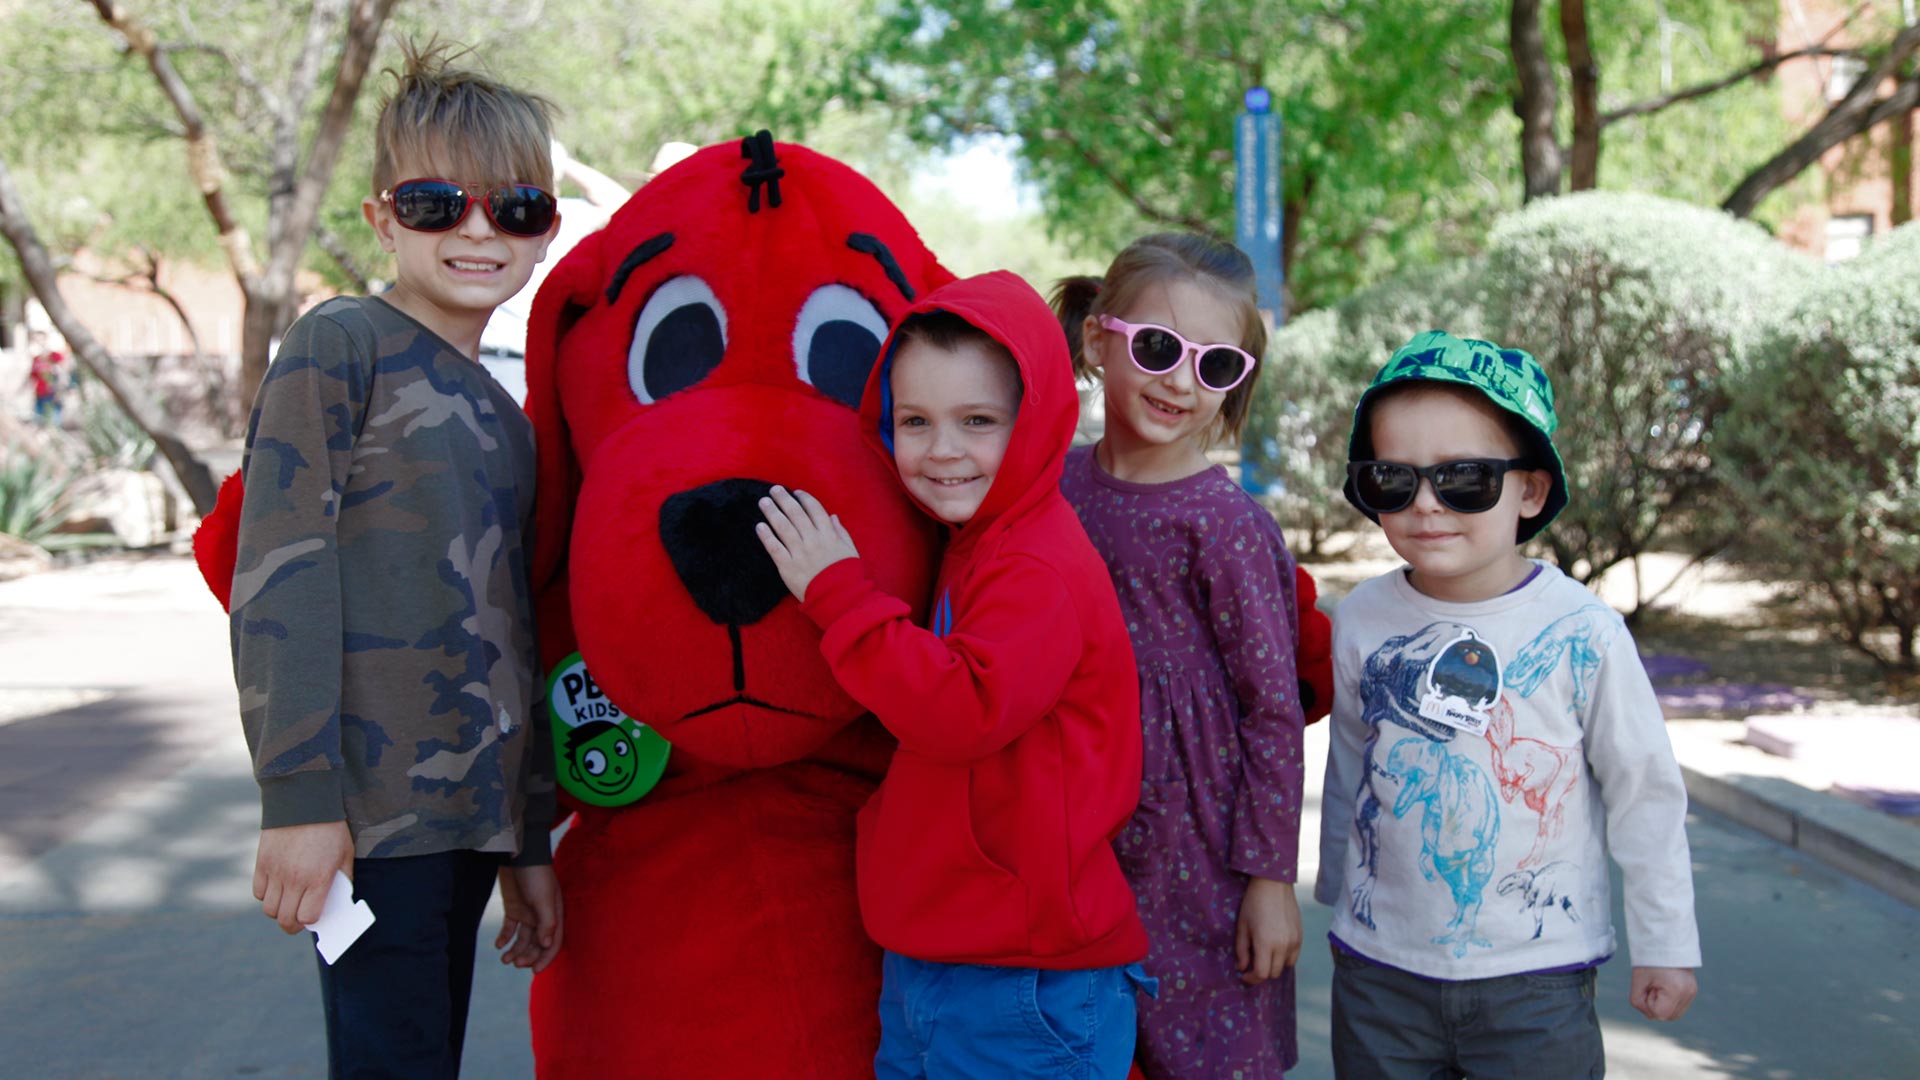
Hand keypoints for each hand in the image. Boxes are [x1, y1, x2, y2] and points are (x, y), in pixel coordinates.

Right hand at [253, 821, 353, 934]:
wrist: (304, 801)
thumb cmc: (330, 829)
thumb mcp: (346, 854)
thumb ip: (343, 879)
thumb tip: (337, 901)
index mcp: (318, 879)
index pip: (307, 917)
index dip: (311, 920)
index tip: (314, 915)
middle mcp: (294, 879)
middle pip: (285, 919)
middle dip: (292, 924)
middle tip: (298, 918)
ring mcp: (275, 872)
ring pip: (269, 909)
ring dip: (278, 911)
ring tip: (288, 903)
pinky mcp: (262, 863)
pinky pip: (258, 892)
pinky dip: (266, 895)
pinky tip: (277, 887)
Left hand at [495, 864, 564, 972]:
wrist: (518, 853)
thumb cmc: (536, 874)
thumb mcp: (543, 899)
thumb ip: (547, 922)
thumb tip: (547, 945)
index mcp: (554, 915)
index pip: (553, 942)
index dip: (546, 958)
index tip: (534, 971)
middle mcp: (542, 917)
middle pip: (537, 944)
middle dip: (527, 956)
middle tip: (514, 963)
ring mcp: (527, 913)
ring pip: (523, 939)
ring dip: (515, 951)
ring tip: (504, 959)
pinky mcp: (513, 908)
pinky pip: (510, 928)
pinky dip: (504, 938)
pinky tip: (498, 946)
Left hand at [754, 486, 859, 601]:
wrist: (839, 599)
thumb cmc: (847, 575)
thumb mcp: (850, 550)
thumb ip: (841, 532)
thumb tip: (832, 516)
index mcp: (829, 535)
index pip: (815, 510)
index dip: (804, 498)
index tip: (796, 492)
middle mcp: (813, 541)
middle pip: (796, 514)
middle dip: (784, 499)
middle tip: (774, 490)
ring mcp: (800, 554)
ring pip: (783, 528)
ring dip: (772, 512)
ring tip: (764, 502)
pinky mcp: (788, 567)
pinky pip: (775, 548)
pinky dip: (766, 536)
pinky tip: (759, 526)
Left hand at [1235, 877, 1302, 984]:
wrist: (1274, 884)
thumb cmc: (1253, 903)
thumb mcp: (1242, 926)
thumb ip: (1241, 950)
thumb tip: (1243, 968)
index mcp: (1266, 943)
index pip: (1262, 974)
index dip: (1251, 979)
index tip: (1244, 975)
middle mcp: (1283, 946)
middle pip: (1273, 973)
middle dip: (1261, 973)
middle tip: (1251, 964)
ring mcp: (1294, 942)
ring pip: (1284, 966)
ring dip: (1273, 966)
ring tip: (1264, 955)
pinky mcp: (1300, 937)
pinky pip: (1293, 957)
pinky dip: (1284, 959)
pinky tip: (1275, 949)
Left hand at [1630, 966, 1696, 1020]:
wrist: (1664, 943)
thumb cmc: (1649, 961)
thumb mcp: (1637, 982)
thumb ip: (1639, 1003)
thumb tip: (1652, 1015)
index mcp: (1676, 990)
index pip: (1659, 1014)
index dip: (1649, 1003)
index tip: (1649, 987)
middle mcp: (1688, 993)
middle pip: (1668, 1017)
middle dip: (1656, 1005)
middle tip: (1653, 986)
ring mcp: (1692, 992)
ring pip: (1674, 1014)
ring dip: (1663, 1004)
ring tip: (1660, 985)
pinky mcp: (1693, 991)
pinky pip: (1679, 1006)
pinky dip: (1669, 1001)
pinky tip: (1666, 987)